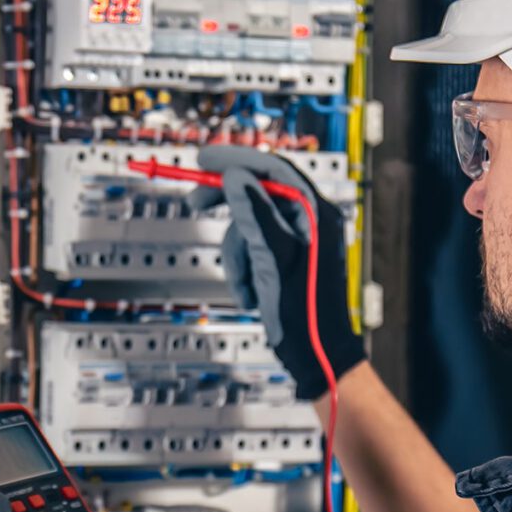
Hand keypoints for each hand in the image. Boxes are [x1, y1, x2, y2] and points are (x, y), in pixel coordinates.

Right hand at [187, 146, 365, 400]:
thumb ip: (255, 214)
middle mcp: (308, 222)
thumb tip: (237, 178)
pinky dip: (244, 272)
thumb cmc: (305, 312)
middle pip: (257, 195)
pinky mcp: (283, 261)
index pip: (274, 170)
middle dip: (228, 208)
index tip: (204, 159)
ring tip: (247, 285)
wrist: (314, 353)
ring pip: (248, 229)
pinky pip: (251, 252)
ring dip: (237, 258)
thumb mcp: (274, 259)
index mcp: (315, 214)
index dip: (237, 160)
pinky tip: (253, 293)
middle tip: (196, 202)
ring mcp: (296, 242)